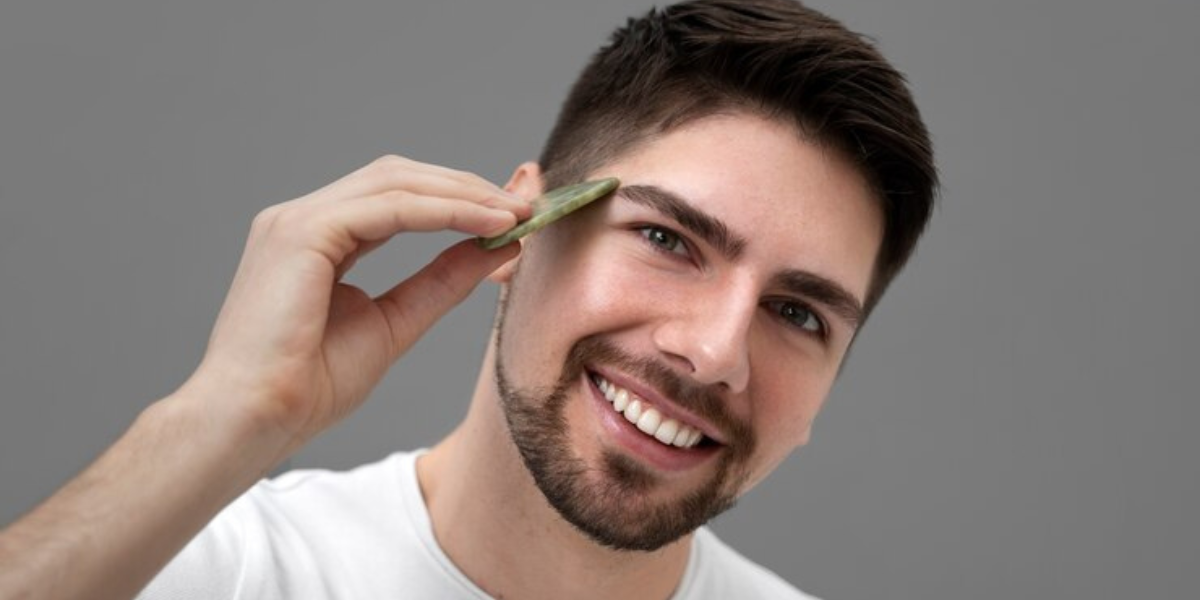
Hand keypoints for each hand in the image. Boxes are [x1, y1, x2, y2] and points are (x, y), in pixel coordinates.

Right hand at [183, 154, 526, 449]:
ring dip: (464, 194)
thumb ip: (440, 282)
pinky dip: (444, 211)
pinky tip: (487, 224)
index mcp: (318, 238)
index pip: (397, 196)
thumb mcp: (395, 324)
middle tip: (526, 204)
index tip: (513, 214)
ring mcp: (296, 219)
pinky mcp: (300, 231)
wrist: (253, 421)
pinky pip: (388, 207)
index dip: (458, 198)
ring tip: (516, 213)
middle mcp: (303, 218)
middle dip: (467, 186)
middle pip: (399, 176)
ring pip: (396, 183)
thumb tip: (496, 249)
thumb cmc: (308, 386)